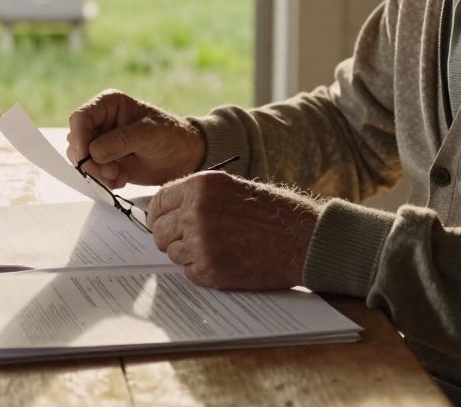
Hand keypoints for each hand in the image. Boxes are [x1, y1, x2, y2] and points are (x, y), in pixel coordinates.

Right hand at [66, 90, 204, 187]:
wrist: (185, 156)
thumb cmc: (171, 135)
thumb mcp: (149, 134)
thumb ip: (121, 141)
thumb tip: (93, 153)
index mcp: (108, 104)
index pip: (80, 118)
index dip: (79, 139)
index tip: (88, 158)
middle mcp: (101, 121)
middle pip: (76, 141)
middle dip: (90, 161)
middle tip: (112, 172)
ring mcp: (101, 142)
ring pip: (81, 159)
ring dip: (98, 172)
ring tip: (120, 175)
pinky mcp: (105, 161)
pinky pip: (91, 172)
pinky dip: (104, 180)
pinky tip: (123, 178)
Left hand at [148, 172, 323, 289]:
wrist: (302, 239)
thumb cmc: (273, 213)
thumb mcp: (231, 188)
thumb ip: (198, 196)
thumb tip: (167, 211)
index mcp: (200, 186)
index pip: (159, 203)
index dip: (158, 216)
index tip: (161, 224)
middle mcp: (195, 211)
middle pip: (160, 231)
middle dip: (170, 238)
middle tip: (189, 242)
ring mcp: (201, 242)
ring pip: (173, 253)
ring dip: (188, 255)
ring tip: (218, 249)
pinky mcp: (210, 269)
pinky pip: (188, 272)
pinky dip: (202, 271)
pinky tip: (225, 261)